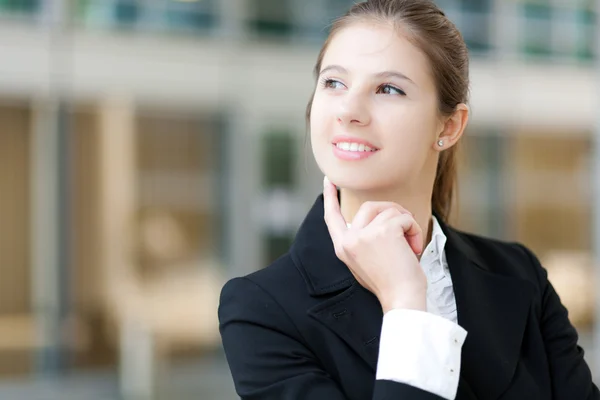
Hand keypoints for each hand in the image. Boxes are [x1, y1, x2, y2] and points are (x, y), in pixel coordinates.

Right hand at [323, 176, 426, 313]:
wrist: (402, 299)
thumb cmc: (390, 283)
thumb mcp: (365, 261)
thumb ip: (362, 240)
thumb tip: (374, 217)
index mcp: (342, 248)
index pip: (332, 217)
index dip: (330, 197)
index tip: (329, 181)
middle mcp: (349, 240)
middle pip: (369, 207)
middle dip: (391, 214)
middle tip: (405, 233)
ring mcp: (364, 234)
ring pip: (388, 210)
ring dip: (406, 223)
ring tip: (410, 245)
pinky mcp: (382, 231)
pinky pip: (403, 218)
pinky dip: (414, 229)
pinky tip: (413, 248)